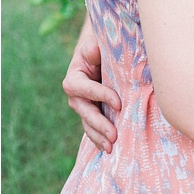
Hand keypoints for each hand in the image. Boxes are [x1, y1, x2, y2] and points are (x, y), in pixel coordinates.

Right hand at [62, 36, 121, 152]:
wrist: (100, 55)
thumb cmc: (100, 48)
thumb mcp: (95, 44)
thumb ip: (93, 48)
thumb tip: (94, 51)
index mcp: (74, 79)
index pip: (85, 89)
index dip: (101, 96)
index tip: (119, 103)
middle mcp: (76, 96)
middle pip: (85, 112)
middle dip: (100, 124)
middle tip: (114, 135)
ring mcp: (83, 107)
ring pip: (89, 124)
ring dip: (99, 137)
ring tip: (112, 147)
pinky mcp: (92, 113)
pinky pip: (93, 128)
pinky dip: (100, 139)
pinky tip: (109, 149)